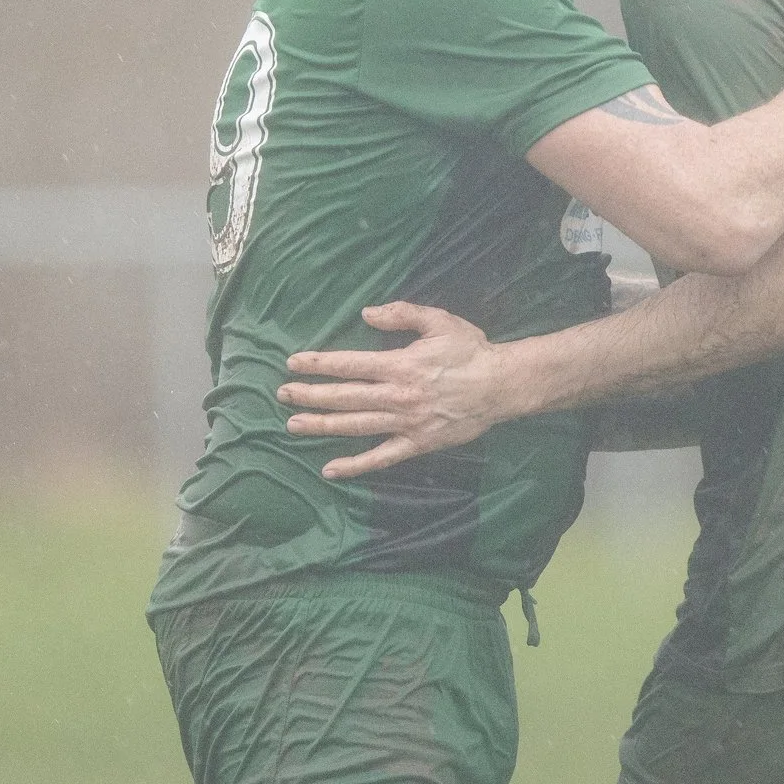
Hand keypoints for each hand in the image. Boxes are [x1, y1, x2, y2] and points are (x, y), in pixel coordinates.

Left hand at [275, 302, 505, 479]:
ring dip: (322, 426)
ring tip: (293, 425)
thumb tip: (366, 314)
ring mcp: (404, 424)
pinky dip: (355, 466)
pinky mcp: (416, 444)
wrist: (501, 386)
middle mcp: (396, 396)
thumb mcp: (438, 321)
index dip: (318, 364)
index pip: (348, 365)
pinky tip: (331, 469)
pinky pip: (381, 458)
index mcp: (399, 365)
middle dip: (310, 395)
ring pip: (355, 426)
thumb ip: (401, 314)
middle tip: (282, 394)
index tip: (292, 364)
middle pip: (344, 397)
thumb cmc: (470, 350)